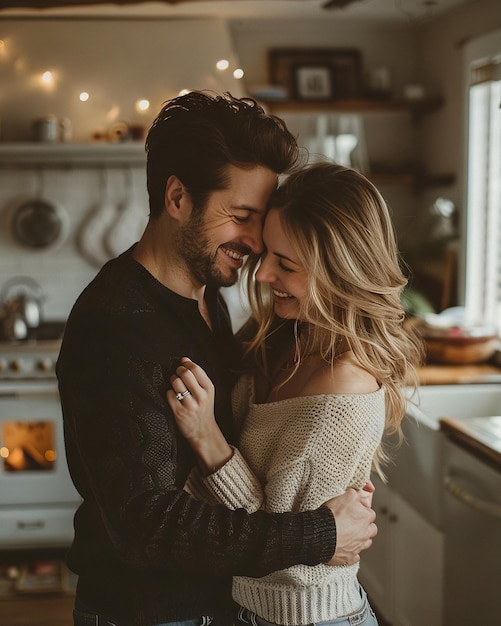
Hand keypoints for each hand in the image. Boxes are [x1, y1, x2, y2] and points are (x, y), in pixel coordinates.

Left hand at [166, 357, 231, 473]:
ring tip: (175, 384)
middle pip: (185, 373)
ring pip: (176, 382)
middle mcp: (200, 396)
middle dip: (178, 371)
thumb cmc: (203, 409)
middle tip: (177, 374)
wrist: (203, 431)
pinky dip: (169, 393)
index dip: (186, 363)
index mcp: (209, 389)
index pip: (196, 369)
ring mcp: (190, 405)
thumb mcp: (207, 392)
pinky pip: (169, 394)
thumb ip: (198, 376)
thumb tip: (185, 359)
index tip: (183, 364)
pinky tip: (173, 396)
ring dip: (172, 380)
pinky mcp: (179, 412)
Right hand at [323, 482, 376, 565]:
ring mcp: (357, 547)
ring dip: (360, 539)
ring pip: (365, 543)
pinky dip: (351, 552)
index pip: (370, 514)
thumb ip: (357, 493)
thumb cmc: (332, 515)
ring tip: (350, 534)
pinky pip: (354, 556)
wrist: (319, 534)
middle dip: (365, 526)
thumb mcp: (347, 496)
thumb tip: (363, 493)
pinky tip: (345, 547)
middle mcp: (364, 534)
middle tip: (354, 523)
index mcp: (365, 518)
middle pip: (371, 530)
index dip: (362, 511)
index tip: (355, 510)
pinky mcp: (348, 558)